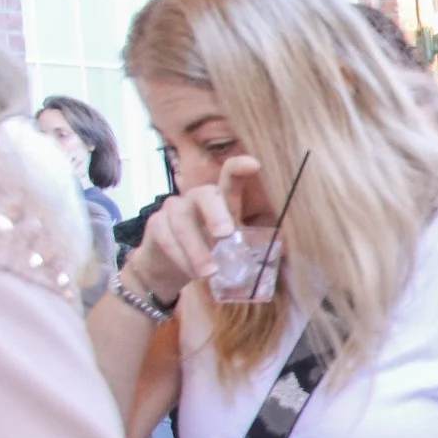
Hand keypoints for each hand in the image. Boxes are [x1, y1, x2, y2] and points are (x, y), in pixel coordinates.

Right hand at [131, 154, 267, 305]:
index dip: (239, 168)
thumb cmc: (209, 250)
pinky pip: (166, 238)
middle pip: (204, 195)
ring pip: (182, 222)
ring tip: (209, 272)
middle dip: (215, 213)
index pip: (229, 178)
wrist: (170, 266)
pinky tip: (192, 274)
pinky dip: (181, 258)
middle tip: (225, 234)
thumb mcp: (233, 248)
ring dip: (196, 249)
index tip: (254, 164)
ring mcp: (173, 208)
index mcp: (221, 200)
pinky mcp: (156, 224)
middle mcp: (197, 198)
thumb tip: (281, 255)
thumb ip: (251, 248)